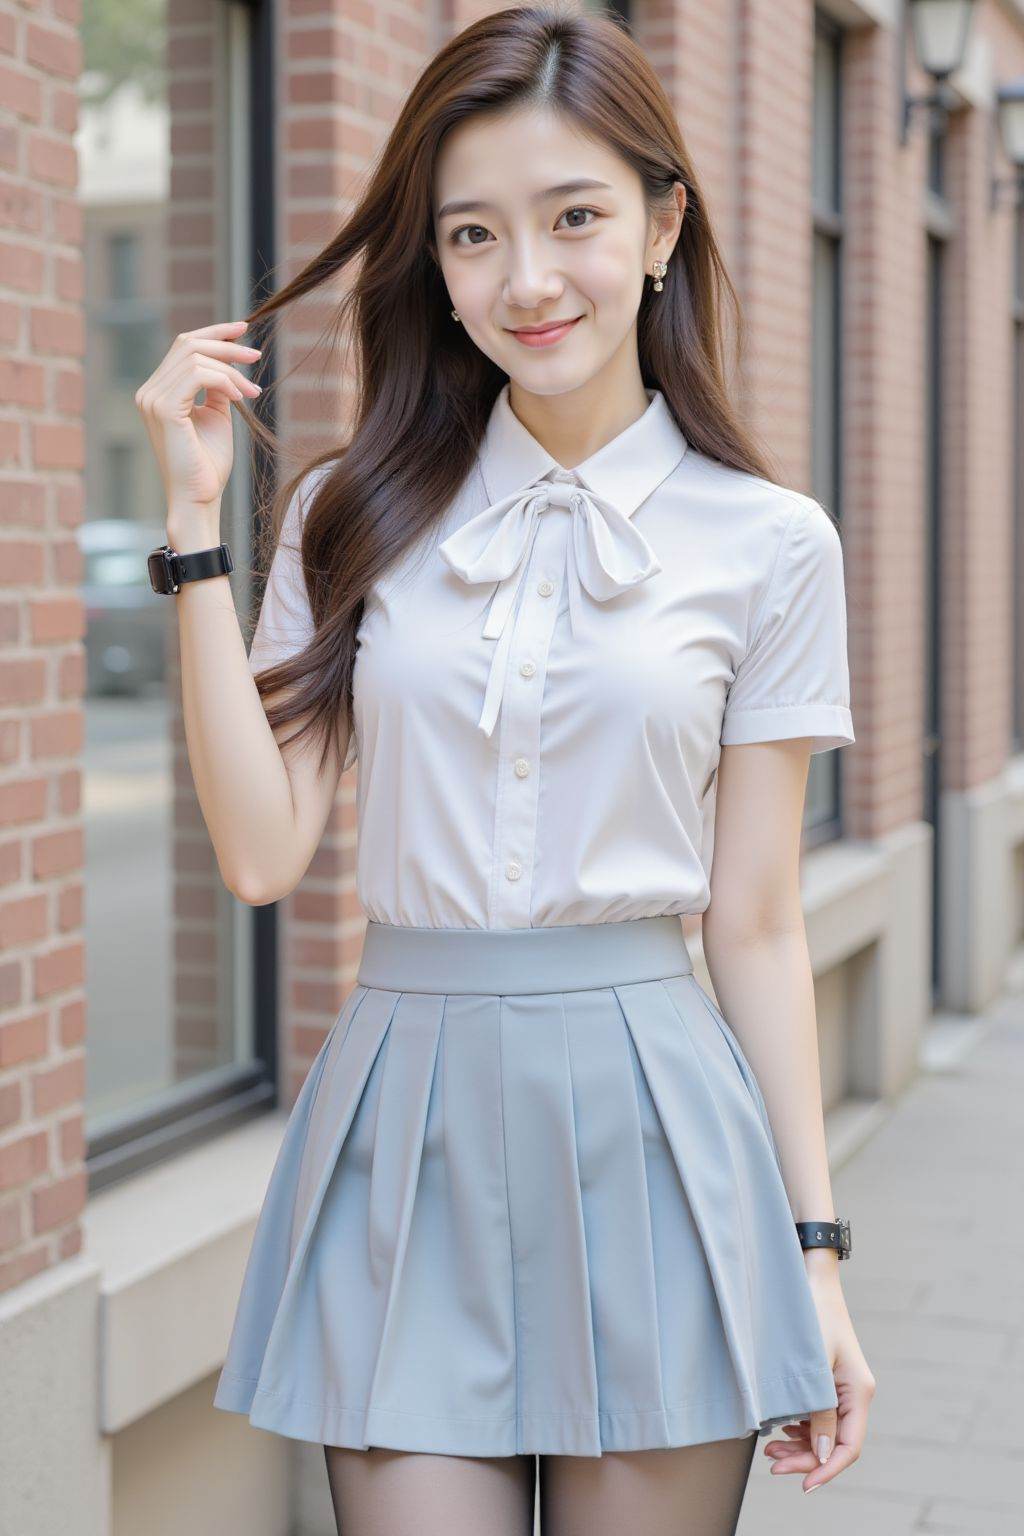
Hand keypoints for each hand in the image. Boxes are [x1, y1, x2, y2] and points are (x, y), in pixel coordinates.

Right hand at [134, 320, 262, 518]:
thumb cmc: (208, 465)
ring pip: (196, 357)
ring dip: (232, 369)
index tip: (243, 329)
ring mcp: (152, 398)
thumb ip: (217, 387)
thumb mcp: (216, 416)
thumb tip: (229, 362)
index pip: (183, 347)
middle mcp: (149, 391)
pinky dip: (224, 380)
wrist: (200, 497)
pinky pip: (198, 374)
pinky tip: (239, 397)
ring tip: (252, 392)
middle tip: (257, 356)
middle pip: (188, 344)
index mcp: (158, 391)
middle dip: (227, 345)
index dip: (214, 332)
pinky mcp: (164, 408)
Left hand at [763, 1266, 875, 1492]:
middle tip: (772, 1464)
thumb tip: (824, 1456)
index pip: (849, 1446)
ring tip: (769, 1450)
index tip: (803, 1485)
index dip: (827, 1470)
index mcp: (859, 1392)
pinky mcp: (826, 1380)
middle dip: (806, 1459)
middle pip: (835, 1443)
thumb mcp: (813, 1368)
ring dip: (799, 1446)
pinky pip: (817, 1416)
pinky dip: (800, 1428)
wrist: (809, 1279)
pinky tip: (780, 1429)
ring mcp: (841, 1388)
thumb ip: (819, 1412)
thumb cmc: (811, 1317)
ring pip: (824, 1432)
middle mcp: (854, 1394)